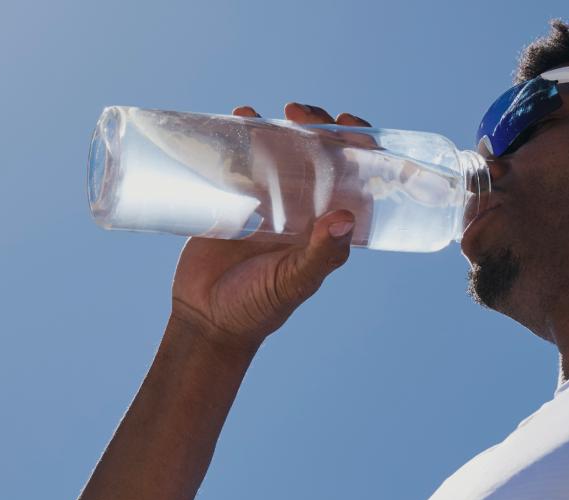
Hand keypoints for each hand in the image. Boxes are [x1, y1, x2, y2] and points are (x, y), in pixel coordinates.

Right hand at [169, 103, 372, 350]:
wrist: (208, 318)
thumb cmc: (259, 307)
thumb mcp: (293, 282)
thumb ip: (320, 255)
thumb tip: (344, 216)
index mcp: (330, 225)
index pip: (357, 177)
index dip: (360, 146)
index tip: (349, 124)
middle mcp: (306, 207)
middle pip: (322, 154)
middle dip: (317, 126)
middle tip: (299, 112)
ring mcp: (271, 200)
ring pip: (284, 150)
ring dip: (280, 125)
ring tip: (262, 114)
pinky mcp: (236, 198)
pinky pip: (244, 159)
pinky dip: (242, 136)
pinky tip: (239, 117)